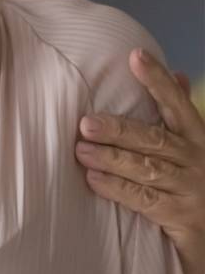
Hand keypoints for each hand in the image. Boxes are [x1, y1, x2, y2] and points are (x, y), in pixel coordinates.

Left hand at [76, 49, 204, 273]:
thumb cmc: (196, 188)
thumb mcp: (193, 150)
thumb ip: (181, 116)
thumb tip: (180, 74)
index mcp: (198, 139)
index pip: (178, 103)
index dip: (158, 80)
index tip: (135, 55)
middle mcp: (198, 160)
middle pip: (155, 139)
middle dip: (120, 129)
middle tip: (85, 122)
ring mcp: (193, 190)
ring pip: (148, 169)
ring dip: (113, 159)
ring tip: (81, 150)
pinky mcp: (184, 218)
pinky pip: (145, 199)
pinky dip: (118, 188)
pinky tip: (94, 180)